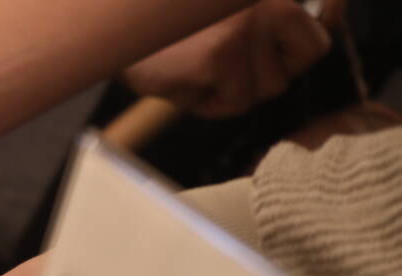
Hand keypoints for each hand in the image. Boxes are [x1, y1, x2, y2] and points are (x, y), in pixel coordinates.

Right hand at [122, 0, 339, 118]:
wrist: (117, 33)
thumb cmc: (171, 33)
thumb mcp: (228, 18)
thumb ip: (271, 26)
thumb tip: (321, 31)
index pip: (316, 37)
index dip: (294, 55)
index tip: (274, 59)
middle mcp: (264, 3)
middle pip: (296, 68)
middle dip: (262, 78)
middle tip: (225, 67)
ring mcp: (246, 26)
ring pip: (266, 89)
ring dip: (233, 91)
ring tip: (200, 71)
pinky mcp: (221, 55)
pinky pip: (234, 101)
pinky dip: (209, 102)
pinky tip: (187, 80)